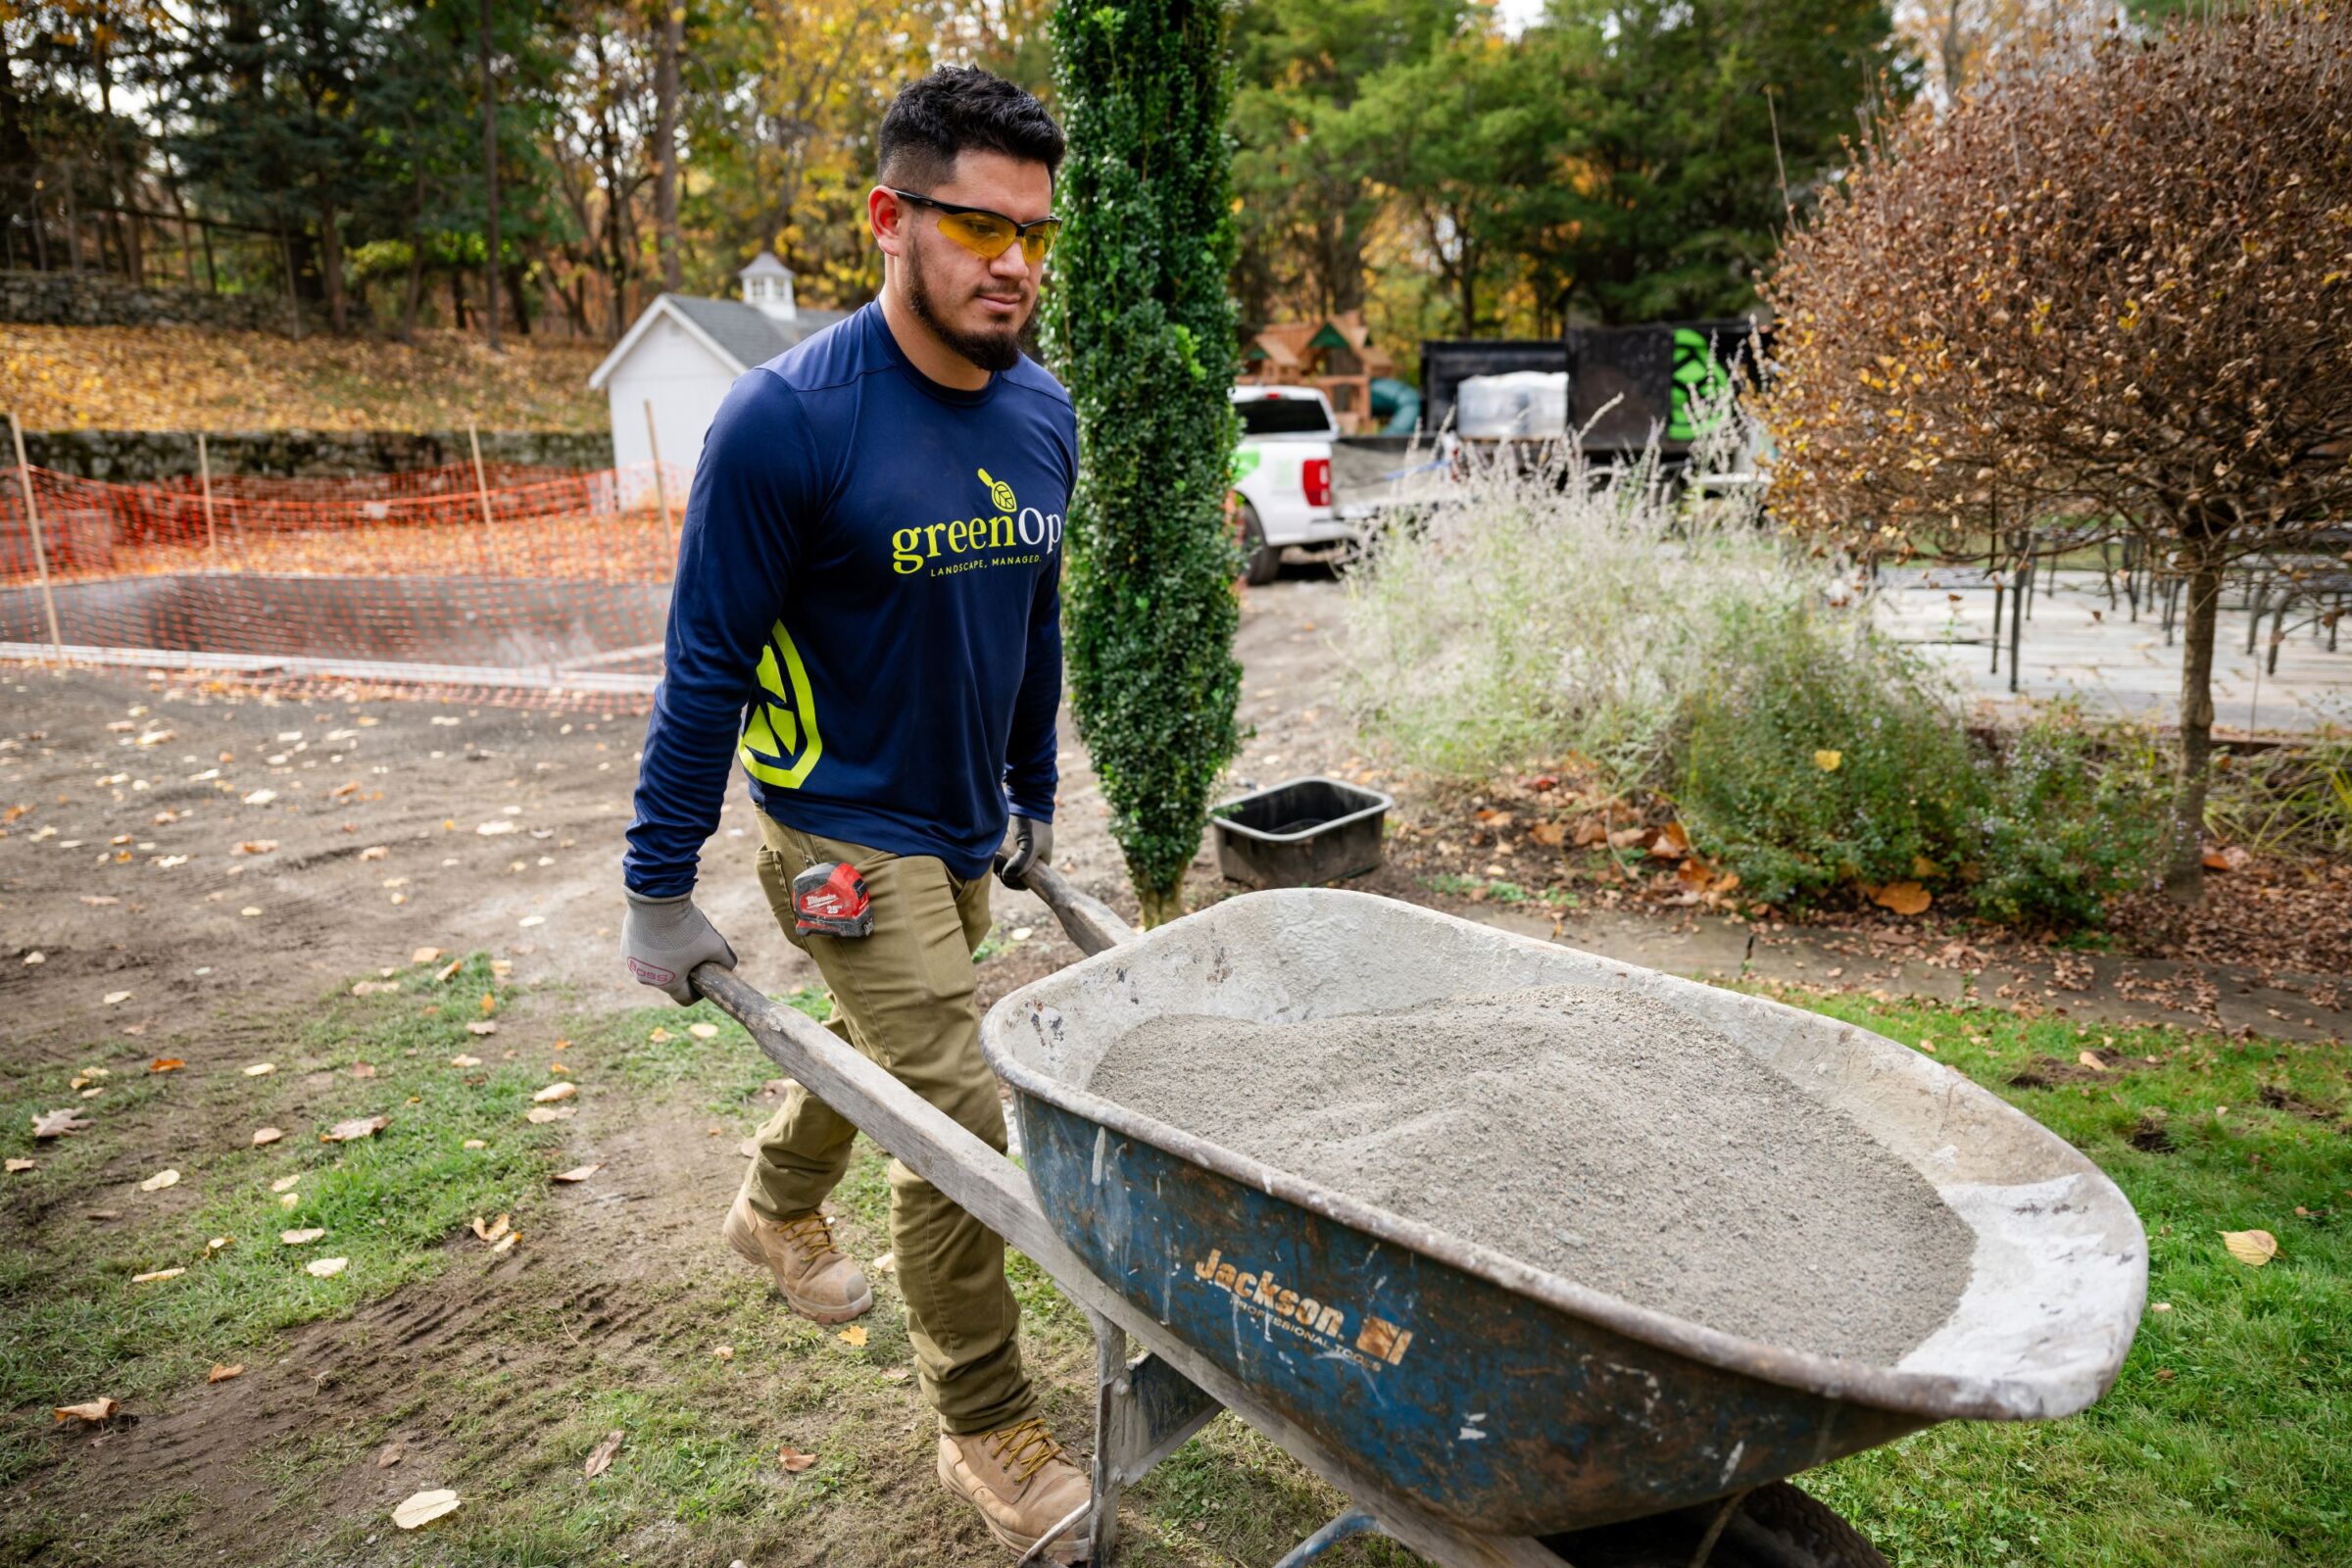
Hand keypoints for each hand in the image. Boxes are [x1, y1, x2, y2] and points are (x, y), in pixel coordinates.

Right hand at [623, 890, 737, 1003]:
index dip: (697, 991)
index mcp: (668, 984)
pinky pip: (642, 953)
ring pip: (654, 966)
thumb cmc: (686, 926)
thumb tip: (728, 968)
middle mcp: (646, 979)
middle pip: (669, 981)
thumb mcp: (716, 945)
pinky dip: (651, 947)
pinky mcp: (625, 948)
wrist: (656, 899)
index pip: (685, 998)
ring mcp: (632, 963)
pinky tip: (659, 931)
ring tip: (675, 937)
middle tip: (691, 951)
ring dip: (664, 958)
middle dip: (681, 970)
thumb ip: (726, 962)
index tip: (703, 978)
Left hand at [998, 813, 1051, 888]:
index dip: (1015, 883)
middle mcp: (1029, 860)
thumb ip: (1021, 864)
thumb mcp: (1029, 846)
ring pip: (1005, 867)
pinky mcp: (1009, 844)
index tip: (1005, 874)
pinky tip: (994, 850)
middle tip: (997, 859)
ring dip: (998, 864)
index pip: (1026, 883)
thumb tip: (1008, 878)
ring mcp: (1018, 852)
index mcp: (1040, 863)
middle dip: (1004, 872)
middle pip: (1013, 876)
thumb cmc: (1032, 825)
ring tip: (995, 853)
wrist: (1026, 800)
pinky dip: (996, 857)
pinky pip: (1001, 857)